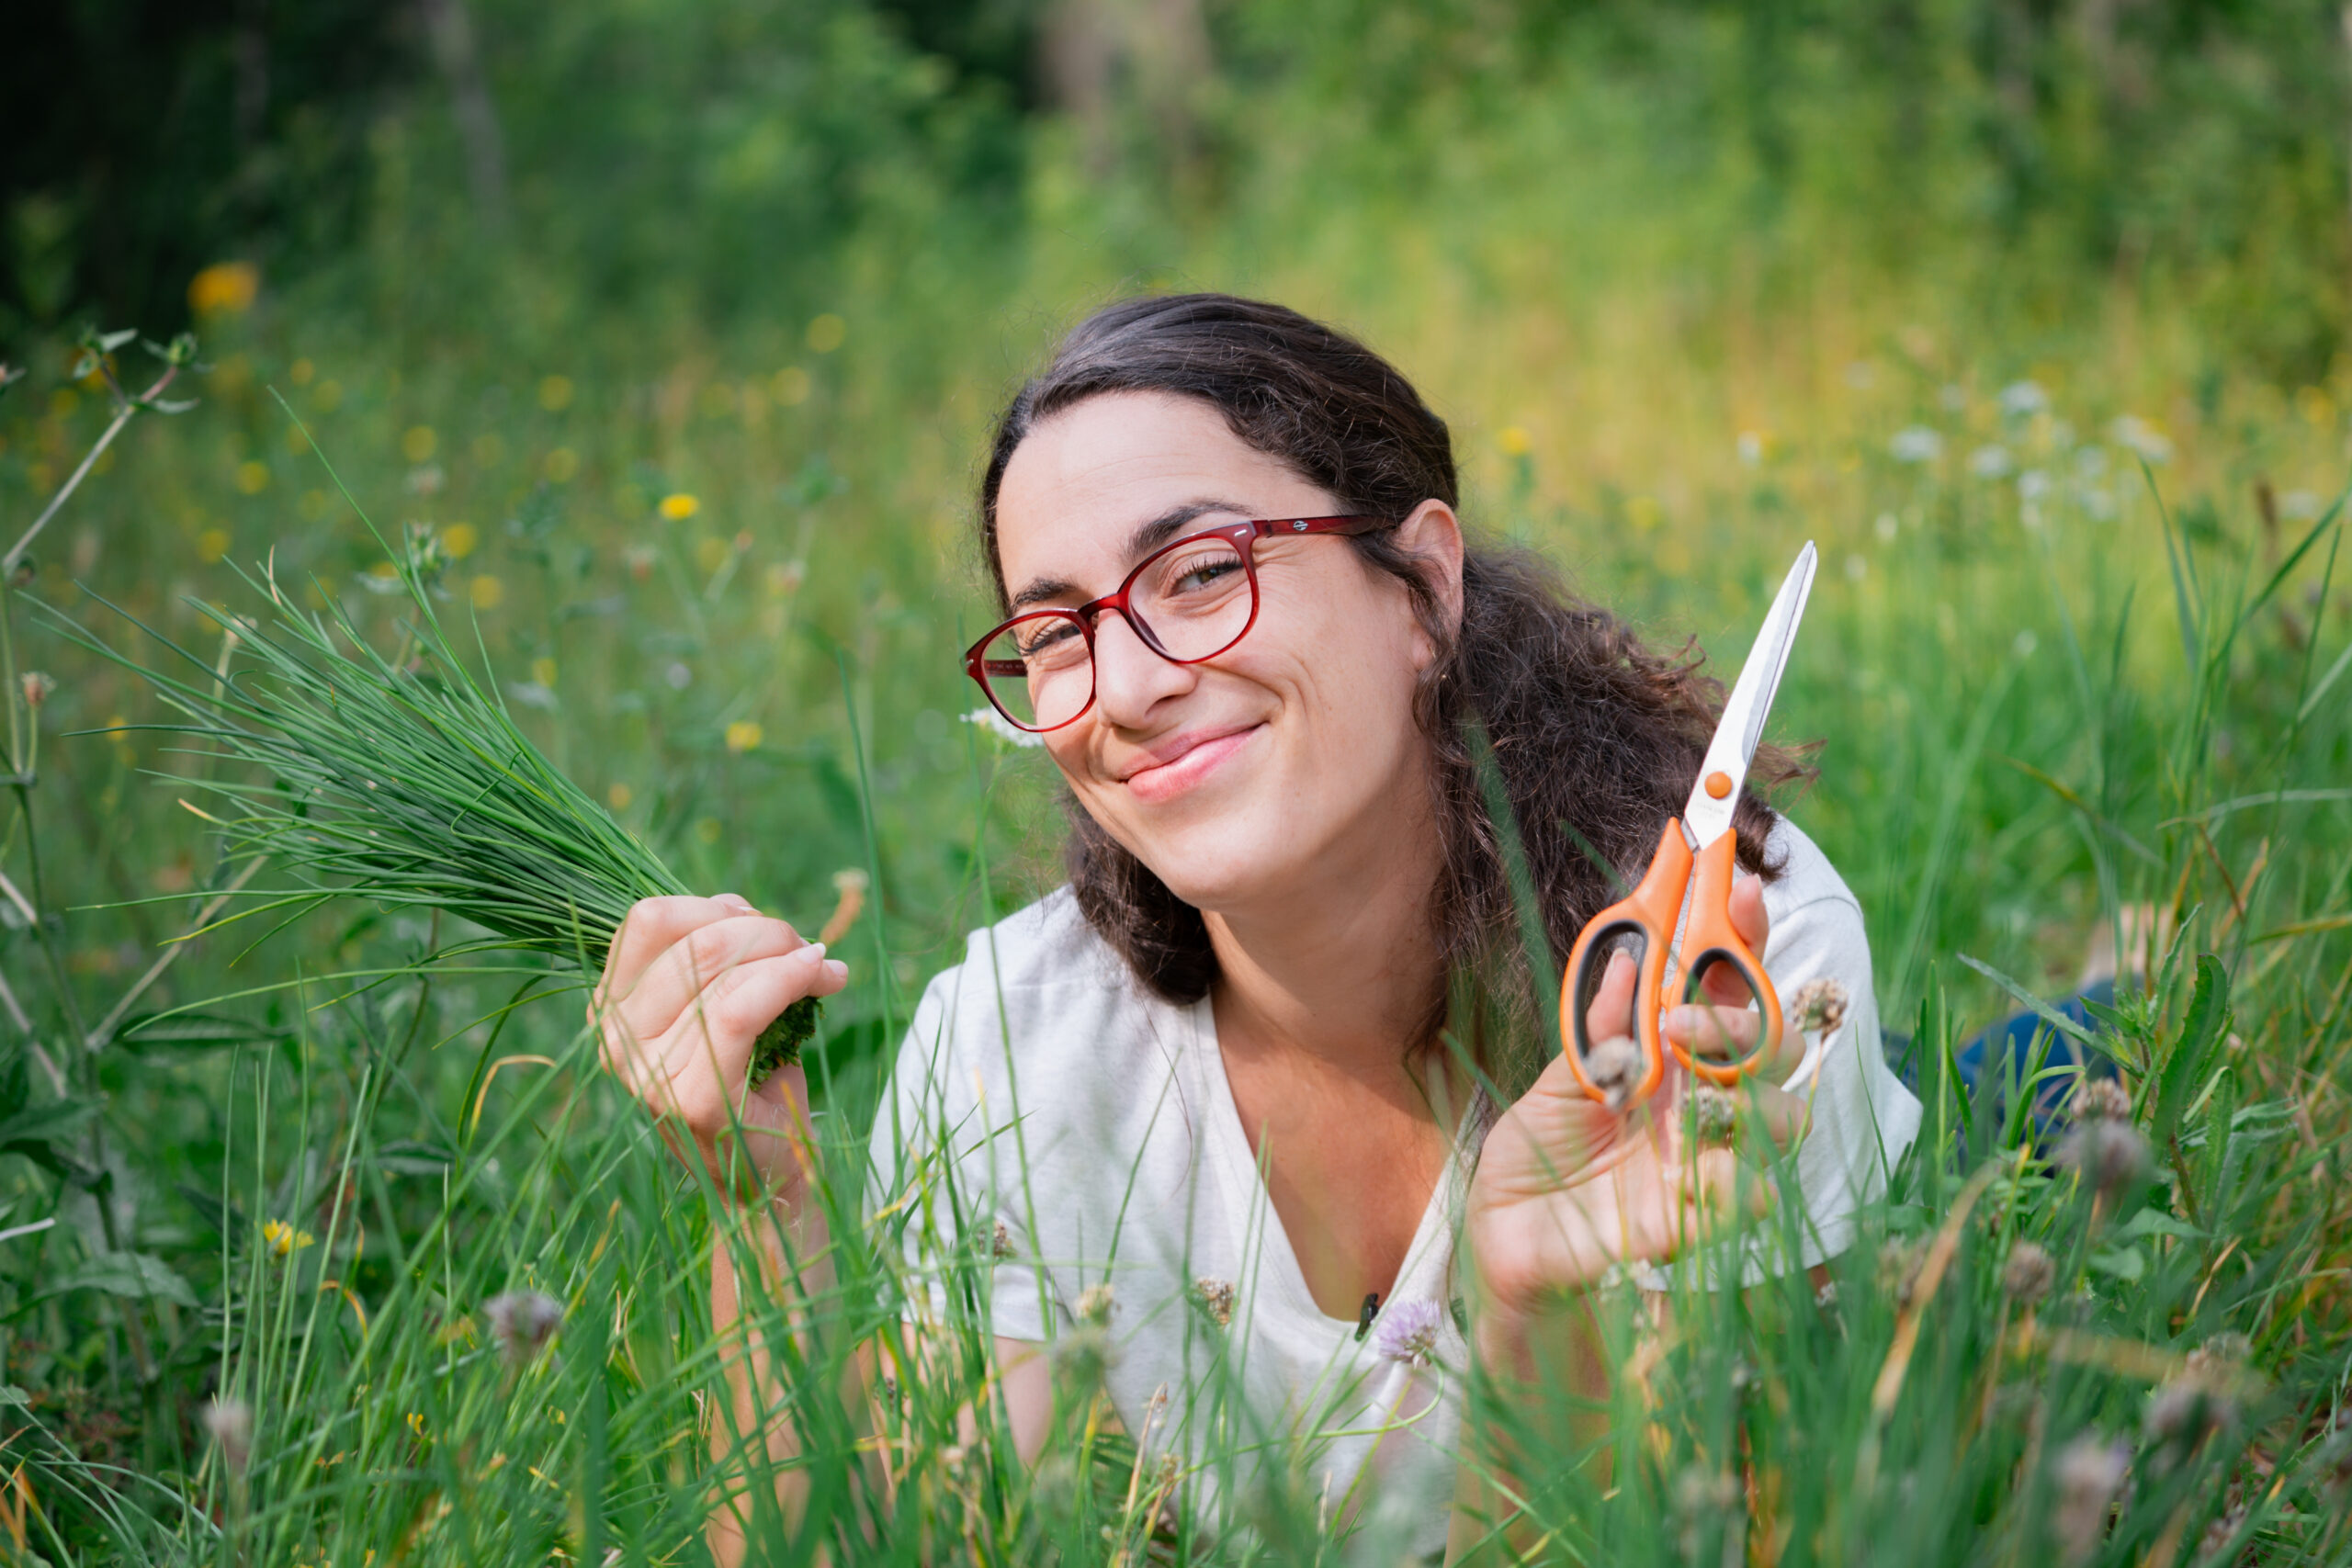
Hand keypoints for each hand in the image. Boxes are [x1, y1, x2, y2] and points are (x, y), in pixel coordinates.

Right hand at [590, 893, 849, 1201]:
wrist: (771, 1180)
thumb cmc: (752, 1084)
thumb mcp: (719, 1007)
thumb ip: (715, 955)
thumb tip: (737, 905)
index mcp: (612, 1011)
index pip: (650, 919)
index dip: (716, 907)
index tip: (764, 928)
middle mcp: (616, 1042)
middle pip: (692, 937)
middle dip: (764, 929)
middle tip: (806, 948)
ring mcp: (646, 1075)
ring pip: (723, 969)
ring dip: (789, 954)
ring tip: (822, 966)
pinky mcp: (694, 1099)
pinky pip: (742, 1010)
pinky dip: (790, 980)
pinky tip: (824, 978)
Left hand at [1466, 875, 1808, 1341]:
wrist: (1507, 1240)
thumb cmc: (1535, 1155)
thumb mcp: (1557, 1080)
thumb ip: (1600, 1026)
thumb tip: (1633, 956)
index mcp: (1670, 1053)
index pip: (1726, 983)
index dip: (1740, 931)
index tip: (1735, 880)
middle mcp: (1702, 1098)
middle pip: (1774, 1040)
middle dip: (1742, 1018)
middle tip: (1679, 1023)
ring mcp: (1711, 1155)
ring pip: (1786, 1114)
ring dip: (1745, 1093)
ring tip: (1681, 1090)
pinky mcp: (1703, 1219)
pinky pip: (1752, 1192)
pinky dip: (1728, 1175)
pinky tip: (1685, 1171)